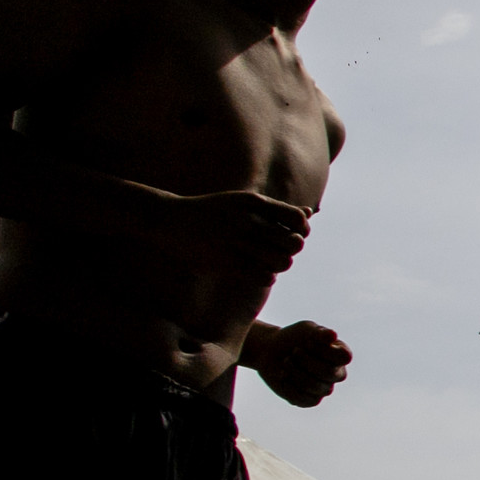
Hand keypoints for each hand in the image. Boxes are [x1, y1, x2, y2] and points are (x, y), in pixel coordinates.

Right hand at [148, 189, 311, 276]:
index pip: (297, 219)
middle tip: (282, 250)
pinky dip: (268, 277)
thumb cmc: (213, 210)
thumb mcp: (243, 202)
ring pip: (282, 262)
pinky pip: (264, 277)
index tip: (293, 234)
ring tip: (272, 262)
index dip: (302, 230)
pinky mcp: (225, 263)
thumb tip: (309, 214)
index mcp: (254, 203)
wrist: (170, 219)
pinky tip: (260, 272)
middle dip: (293, 249)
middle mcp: (247, 221)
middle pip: (294, 243)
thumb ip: (276, 209)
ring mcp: (236, 243)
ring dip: (282, 264)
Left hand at [250, 321, 352, 406]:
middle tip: (293, 352)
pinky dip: (289, 386)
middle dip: (306, 361)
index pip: (344, 357)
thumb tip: (333, 335)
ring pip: (314, 386)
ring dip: (295, 372)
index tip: (308, 341)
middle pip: (329, 372)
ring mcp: (324, 388)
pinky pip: (304, 399)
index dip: (324, 350)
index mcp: (341, 355)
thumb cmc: (293, 338)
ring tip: (285, 362)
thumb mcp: (306, 329)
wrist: (271, 351)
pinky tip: (282, 375)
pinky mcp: (310, 400)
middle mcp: (337, 373)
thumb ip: (319, 333)